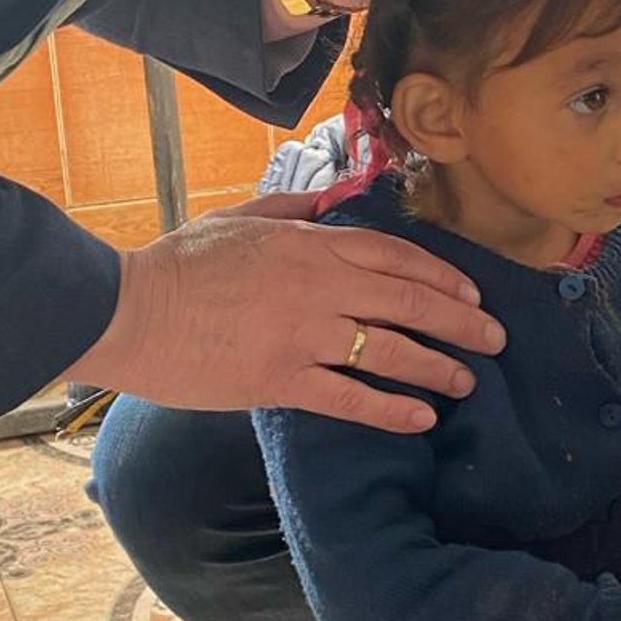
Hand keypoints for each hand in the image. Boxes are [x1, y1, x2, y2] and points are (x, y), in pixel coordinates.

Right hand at [77, 190, 504, 429]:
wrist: (126, 310)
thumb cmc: (176, 263)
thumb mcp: (238, 217)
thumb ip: (291, 207)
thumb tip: (334, 202)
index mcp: (308, 243)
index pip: (394, 255)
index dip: (441, 275)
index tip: (470, 294)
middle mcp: (317, 285)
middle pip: (408, 300)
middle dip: (460, 321)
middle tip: (493, 340)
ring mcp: (301, 334)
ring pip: (390, 349)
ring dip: (437, 367)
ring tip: (467, 382)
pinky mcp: (280, 379)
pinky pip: (350, 395)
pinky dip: (391, 408)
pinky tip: (420, 418)